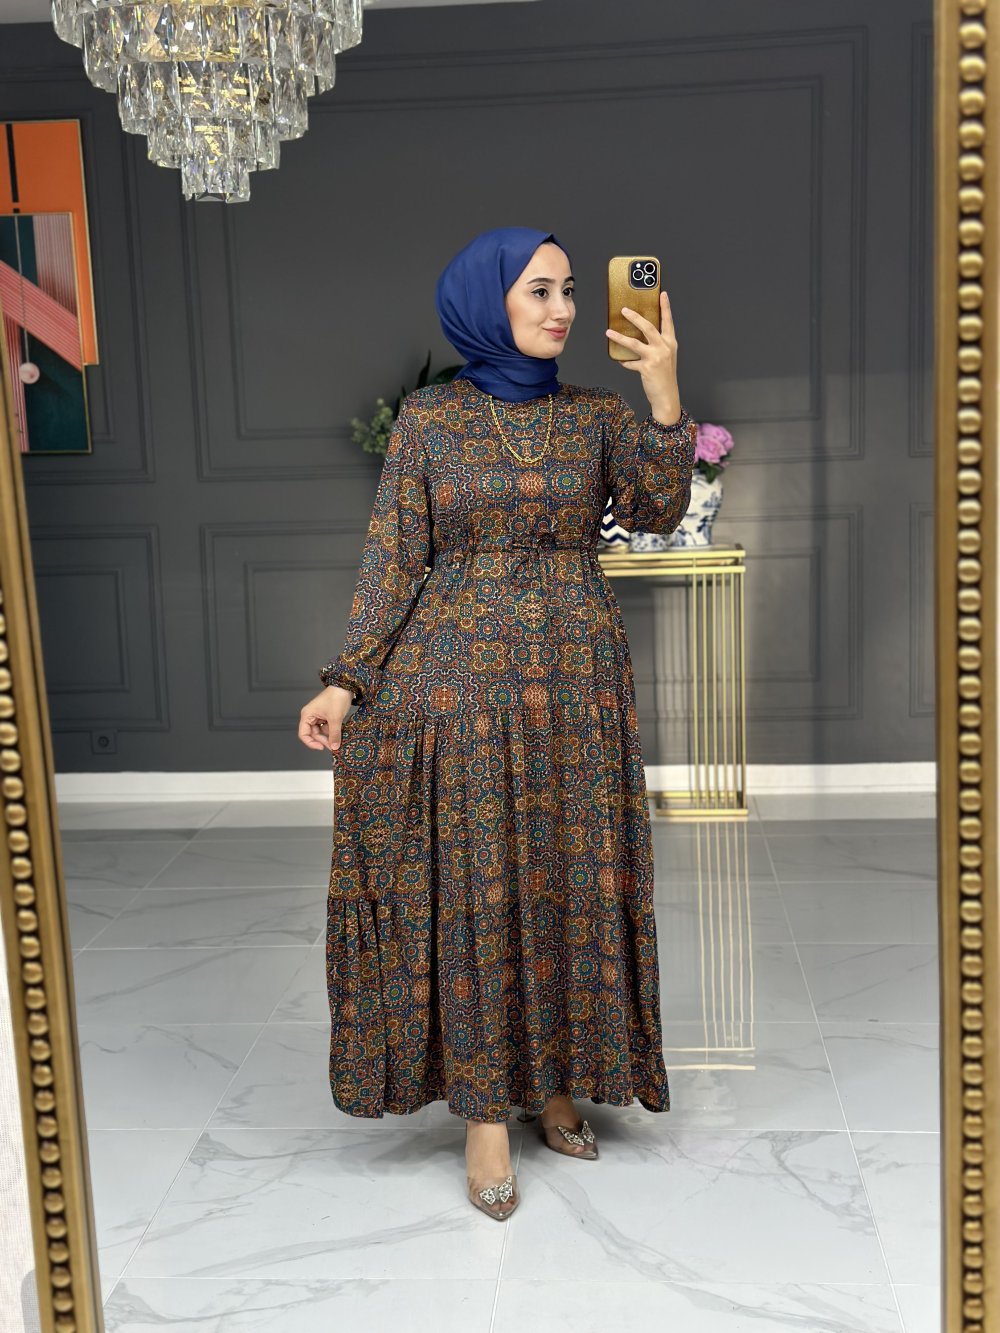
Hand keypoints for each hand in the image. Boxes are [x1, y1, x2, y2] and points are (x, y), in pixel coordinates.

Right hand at [298, 685, 352, 755]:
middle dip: (323, 740)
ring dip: (329, 736)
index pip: (304, 734)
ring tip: (338, 739)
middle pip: (313, 734)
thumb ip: (334, 734)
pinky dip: (332, 731)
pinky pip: (327, 727)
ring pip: (321, 732)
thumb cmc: (336, 697)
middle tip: (333, 745)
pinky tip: (339, 733)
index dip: (311, 743)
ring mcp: (318, 716)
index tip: (322, 747)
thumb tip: (334, 747)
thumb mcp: (335, 719)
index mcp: (307, 715)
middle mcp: (311, 716)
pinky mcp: (326, 716)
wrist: (346, 686)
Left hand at [606, 290, 680, 422]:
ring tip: (608, 332)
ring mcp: (656, 358)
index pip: (668, 321)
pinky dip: (624, 361)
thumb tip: (639, 335)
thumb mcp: (665, 357)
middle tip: (624, 310)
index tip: (662, 293)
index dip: (665, 307)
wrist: (667, 396)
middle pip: (648, 327)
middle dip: (635, 317)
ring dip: (620, 337)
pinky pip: (630, 362)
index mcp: (670, 343)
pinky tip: (619, 360)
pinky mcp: (646, 368)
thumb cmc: (665, 376)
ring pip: (635, 343)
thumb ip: (656, 345)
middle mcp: (664, 348)